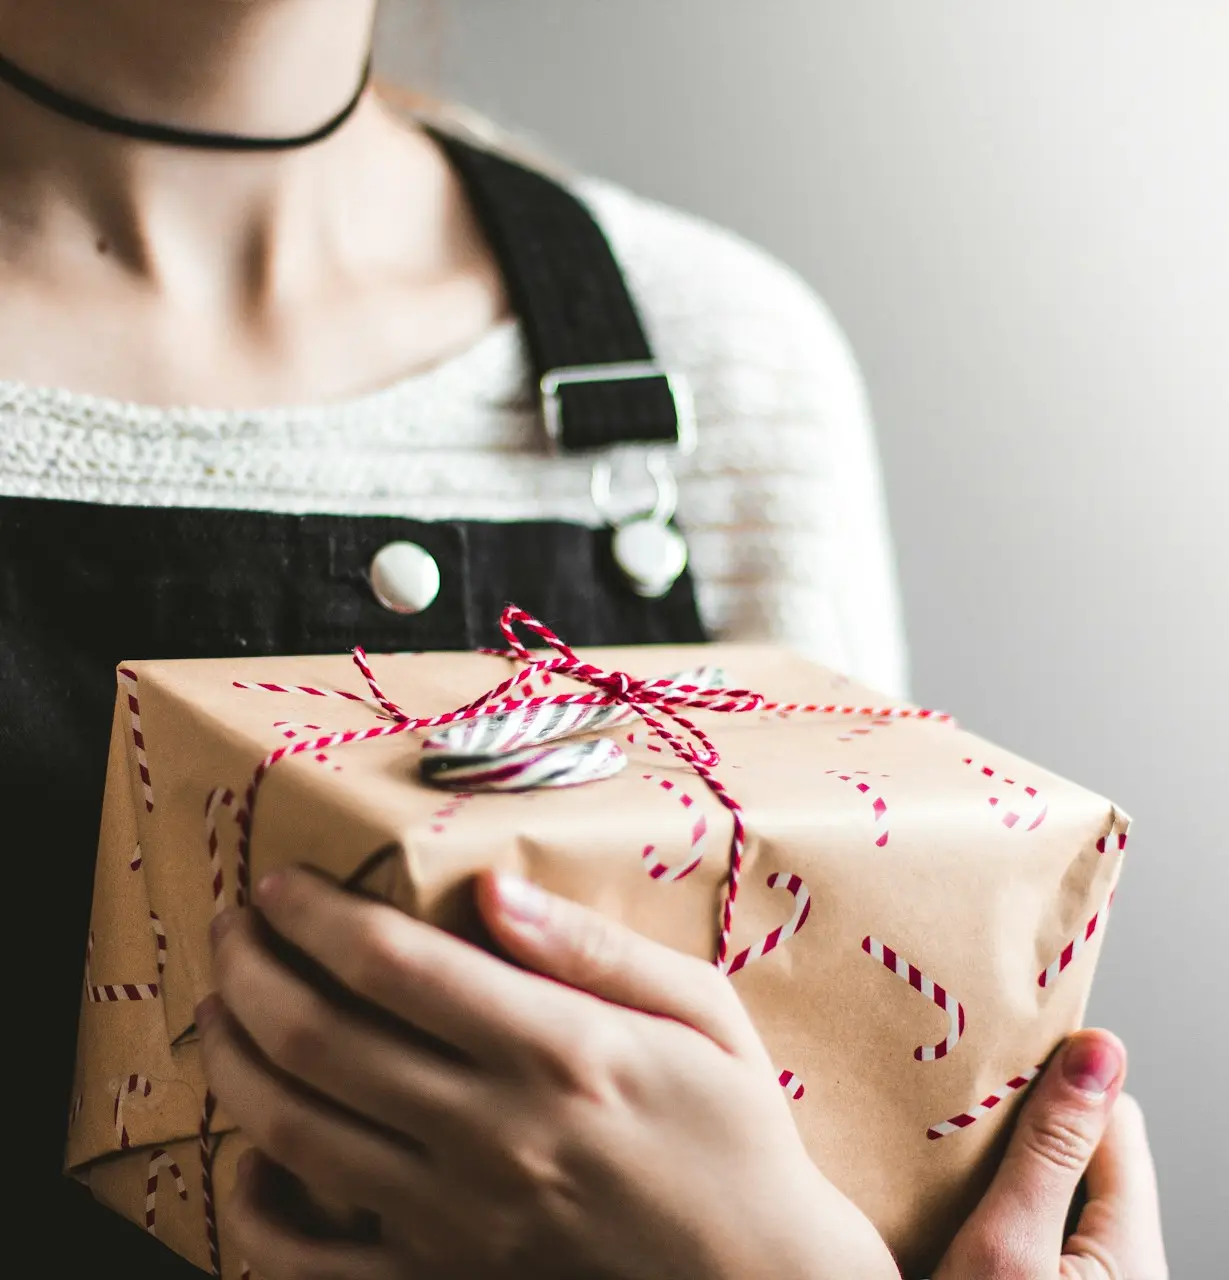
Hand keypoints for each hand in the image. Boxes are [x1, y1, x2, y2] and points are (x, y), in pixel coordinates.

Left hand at [199, 868, 900, 1279]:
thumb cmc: (735, 1133)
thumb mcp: (700, 1012)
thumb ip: (596, 948)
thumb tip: (494, 888)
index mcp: (557, 1050)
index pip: (393, 963)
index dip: (314, 914)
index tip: (280, 883)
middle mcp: (490, 1132)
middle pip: (320, 1038)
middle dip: (252, 969)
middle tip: (231, 927)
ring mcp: (458, 1219)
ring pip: (297, 1132)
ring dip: (234, 1061)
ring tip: (218, 1011)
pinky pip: (312, 1261)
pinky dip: (257, 1207)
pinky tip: (251, 1154)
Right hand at [934, 1030, 1167, 1278]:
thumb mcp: (1004, 1246)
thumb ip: (1049, 1152)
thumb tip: (1098, 1051)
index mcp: (1135, 1250)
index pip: (1117, 1118)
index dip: (1054, 1083)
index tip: (990, 1067)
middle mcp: (1129, 1266)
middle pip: (1088, 1154)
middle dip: (1022, 1130)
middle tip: (953, 1120)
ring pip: (1060, 1192)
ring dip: (1005, 1172)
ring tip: (944, 1162)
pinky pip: (1042, 1230)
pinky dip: (1000, 1212)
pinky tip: (952, 1213)